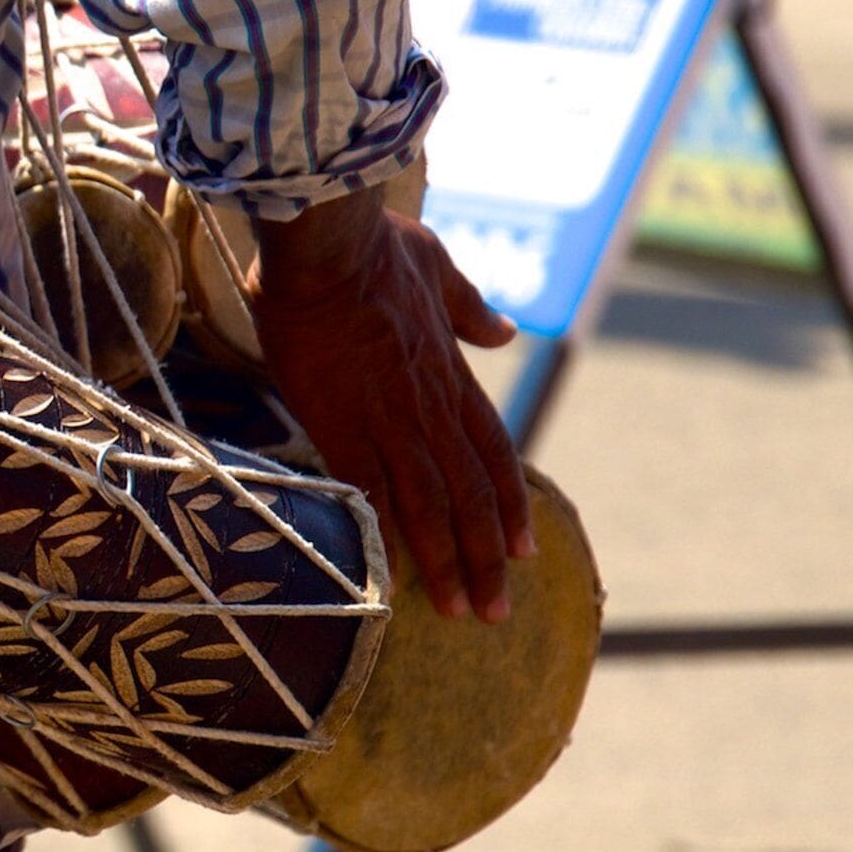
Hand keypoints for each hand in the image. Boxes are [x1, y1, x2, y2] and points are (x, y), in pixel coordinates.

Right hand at [253, 192, 528, 621]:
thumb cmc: (375, 244)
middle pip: (470, 494)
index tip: (525, 550)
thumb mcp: (437, 266)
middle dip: (487, 556)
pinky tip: (389, 577)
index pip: (493, 453)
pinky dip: (383, 533)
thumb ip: (468, 306)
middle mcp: (429, 405)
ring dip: (448, 561)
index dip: (511, 505)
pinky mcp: (339, 420)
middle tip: (495, 611)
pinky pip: (367, 489)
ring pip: (429, 504)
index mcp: (450, 373)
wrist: (328, 239)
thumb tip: (504, 328)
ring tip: (458, 610)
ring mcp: (387, 417)